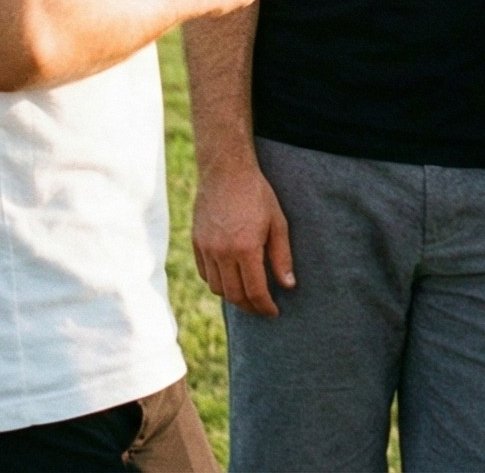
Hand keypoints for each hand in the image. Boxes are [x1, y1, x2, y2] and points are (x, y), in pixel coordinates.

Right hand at [192, 157, 292, 317]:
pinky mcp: (196, 242)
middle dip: (250, 306)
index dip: (265, 306)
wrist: (226, 172)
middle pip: (234, 295)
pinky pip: (205, 273)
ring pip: (217, 288)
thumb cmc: (257, 195)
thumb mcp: (277, 223)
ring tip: (247, 295)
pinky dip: (217, 282)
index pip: (254, 291)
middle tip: (262, 308)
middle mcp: (222, 252)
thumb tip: (288, 285)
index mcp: (245, 248)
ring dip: (233, 296)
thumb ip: (282, 256)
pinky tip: (230, 279)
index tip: (273, 312)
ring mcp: (206, 248)